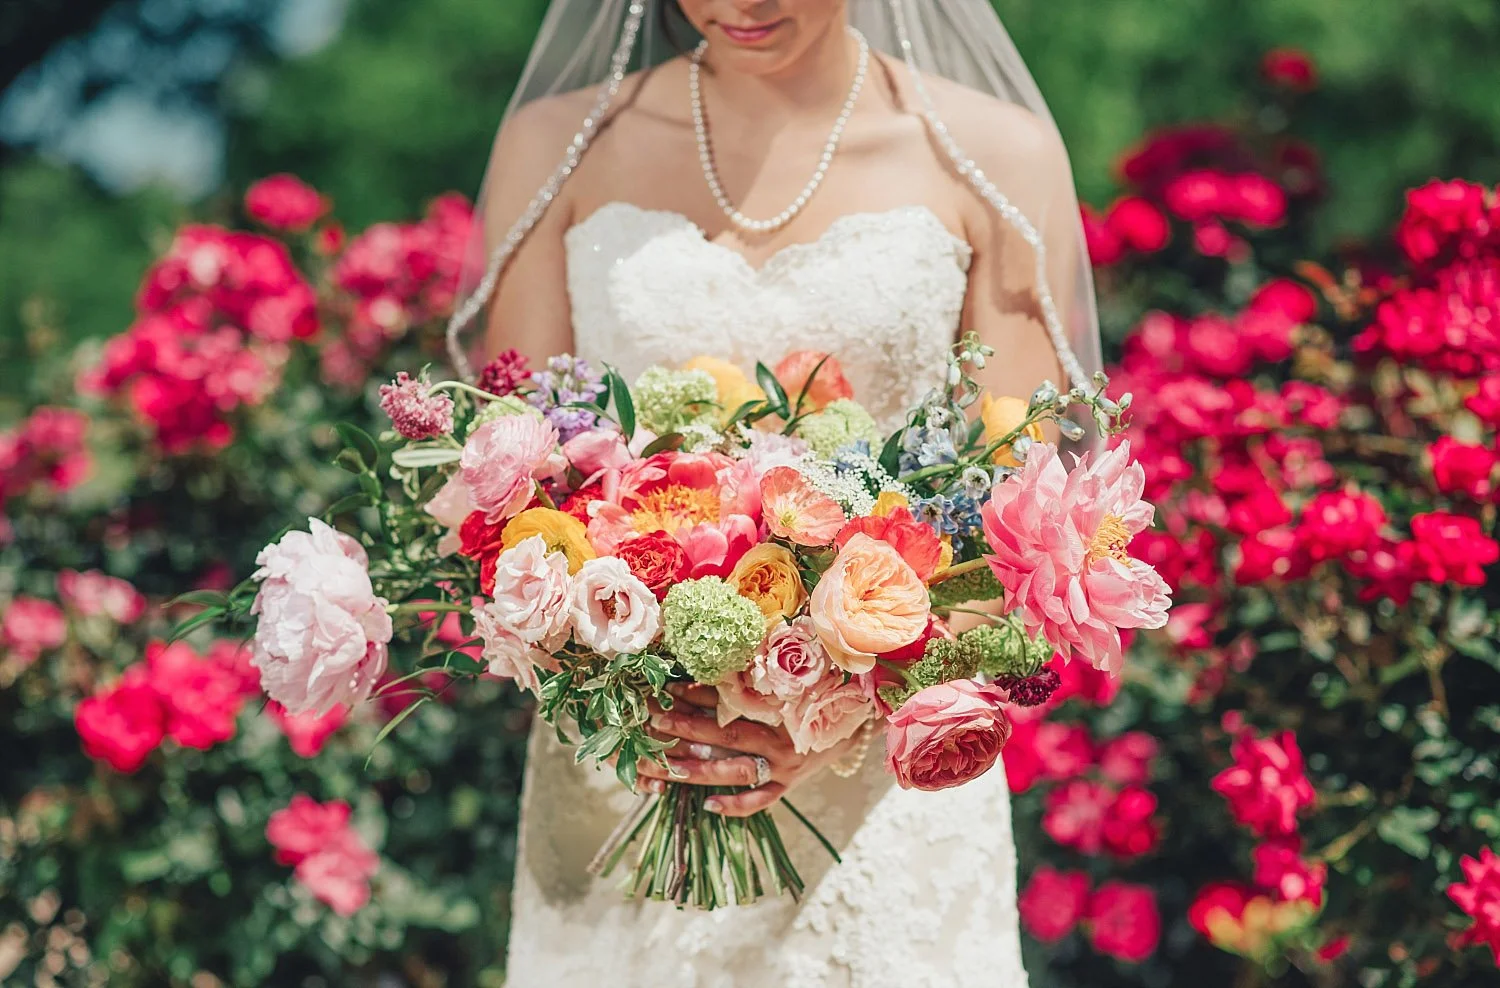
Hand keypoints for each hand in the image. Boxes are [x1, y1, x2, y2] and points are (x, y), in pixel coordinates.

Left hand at [637, 683, 858, 817]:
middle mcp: (780, 737)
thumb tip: (712, 668)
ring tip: (668, 768)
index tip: (666, 689)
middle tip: (653, 722)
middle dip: (687, 728)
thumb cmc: (816, 698)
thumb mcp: (791, 684)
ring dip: (700, 769)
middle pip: (727, 734)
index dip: (697, 694)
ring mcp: (784, 766)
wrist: (855, 724)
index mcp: (779, 705)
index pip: (730, 699)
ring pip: (736, 770)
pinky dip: (736, 806)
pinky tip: (708, 806)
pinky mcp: (789, 786)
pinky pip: (760, 800)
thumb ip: (754, 679)